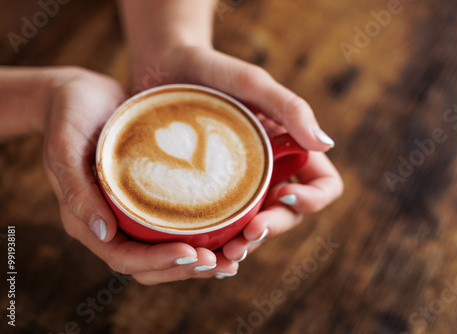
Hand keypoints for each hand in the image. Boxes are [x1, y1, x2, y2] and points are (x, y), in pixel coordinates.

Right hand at [42, 67, 236, 283]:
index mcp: (88, 221)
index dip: (157, 262)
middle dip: (185, 268)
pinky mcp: (150, 196)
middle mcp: (112, 223)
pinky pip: (175, 224)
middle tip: (223, 263)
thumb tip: (105, 233)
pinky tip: (228, 229)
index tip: (191, 254)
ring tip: (233, 257)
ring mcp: (132, 212)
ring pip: (166, 249)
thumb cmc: (68, 115)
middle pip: (150, 264)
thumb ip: (77, 190)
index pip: (123, 258)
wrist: (81, 93)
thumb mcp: (64, 147)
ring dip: (197, 259)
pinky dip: (200, 233)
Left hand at [130, 46, 343, 266]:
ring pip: (255, 226)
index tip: (284, 195)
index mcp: (289, 149)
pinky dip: (218, 241)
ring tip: (225, 254)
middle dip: (272, 230)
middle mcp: (269, 171)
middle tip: (246, 239)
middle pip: (288, 214)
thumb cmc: (213, 70)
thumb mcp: (252, 84)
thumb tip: (326, 144)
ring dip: (246, 245)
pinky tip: (203, 249)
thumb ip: (291, 108)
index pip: (323, 185)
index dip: (312, 199)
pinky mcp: (209, 192)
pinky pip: (222, 223)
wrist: (164, 67)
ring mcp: (239, 185)